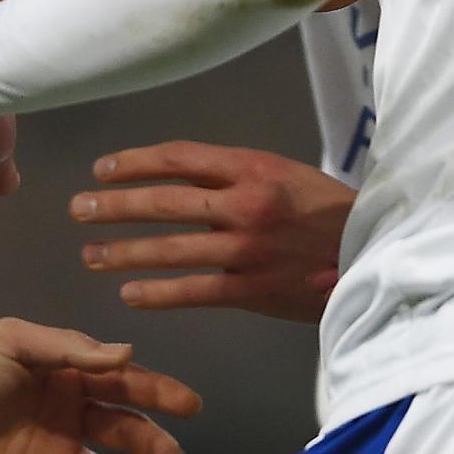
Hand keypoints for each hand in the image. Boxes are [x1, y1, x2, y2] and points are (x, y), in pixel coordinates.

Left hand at [71, 142, 353, 321]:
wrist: (374, 255)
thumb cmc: (328, 212)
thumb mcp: (285, 174)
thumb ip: (236, 176)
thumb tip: (179, 180)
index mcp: (253, 168)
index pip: (179, 159)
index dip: (135, 163)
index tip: (102, 169)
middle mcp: (245, 205)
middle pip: (165, 202)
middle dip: (116, 206)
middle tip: (79, 209)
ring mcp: (248, 250)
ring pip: (172, 249)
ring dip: (125, 252)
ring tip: (91, 255)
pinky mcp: (253, 289)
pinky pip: (195, 292)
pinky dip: (158, 293)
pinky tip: (130, 295)